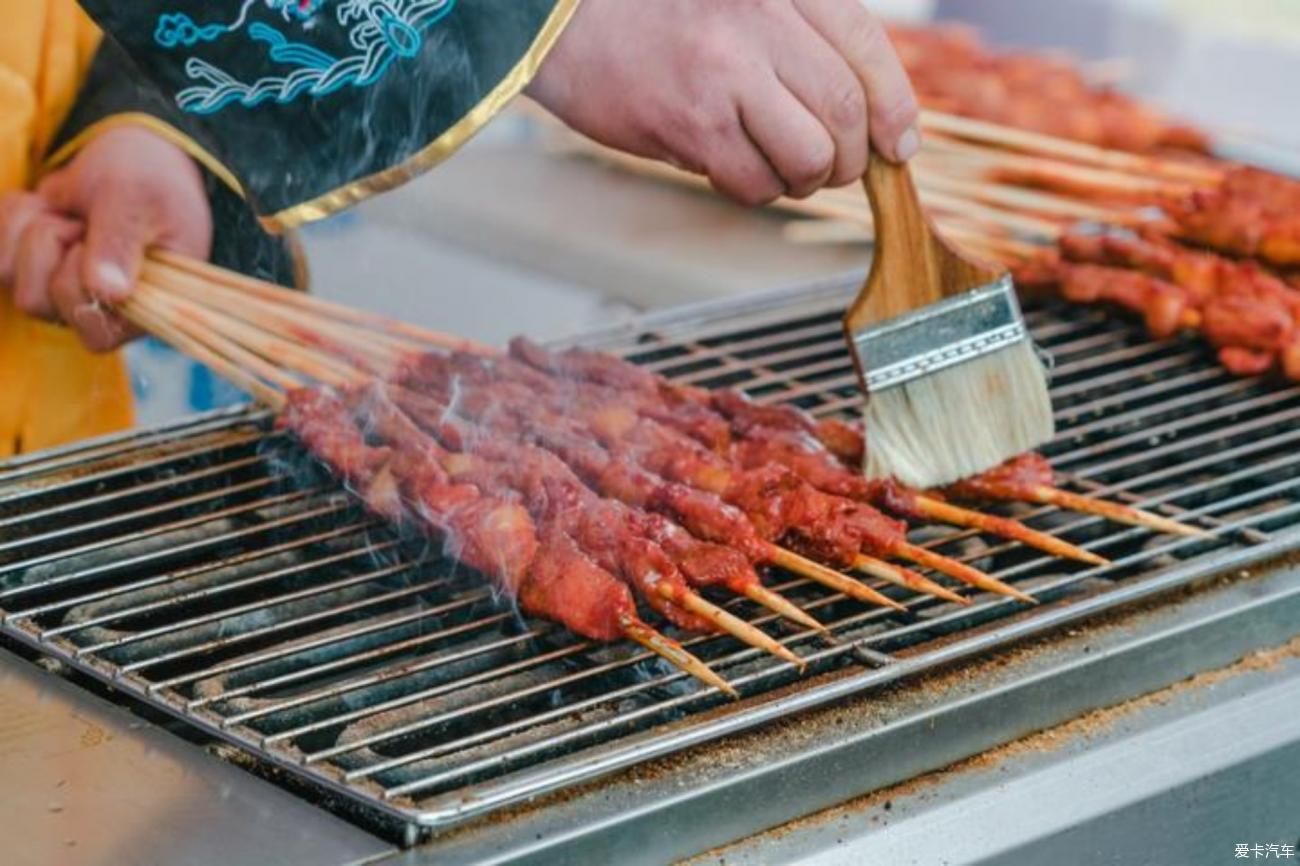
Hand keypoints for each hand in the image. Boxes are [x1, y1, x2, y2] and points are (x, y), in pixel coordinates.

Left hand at [0, 127, 211, 351]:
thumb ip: (120, 243)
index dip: (78, 280)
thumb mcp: (138, 199)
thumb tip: (107, 293)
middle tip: (83, 221)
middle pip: (37, 302)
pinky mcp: (33, 271)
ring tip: (68, 212)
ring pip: (8, 276)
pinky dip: (15, 215)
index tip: (97, 236)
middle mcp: (102, 311)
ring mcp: (63, 294)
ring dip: (31, 227)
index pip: (93, 330)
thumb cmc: (150, 180)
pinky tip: (49, 206)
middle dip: (50, 242)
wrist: (136, 156)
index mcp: (145, 310)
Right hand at [527, 0, 918, 205]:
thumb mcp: (741, 4)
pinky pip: (754, 184)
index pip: (867, 50)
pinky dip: (755, 190)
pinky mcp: (690, 124)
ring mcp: (725, 74)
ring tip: (778, 166)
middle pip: (847, 111)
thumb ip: (803, 43)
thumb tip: (874, 121)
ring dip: (805, 179)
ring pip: (808, 157)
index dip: (895, 108)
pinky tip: (729, 165)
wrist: (561, 22)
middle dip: (851, 157)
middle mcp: (760, 21)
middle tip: (831, 165)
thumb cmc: (654, 15)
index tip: (899, 144)